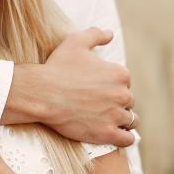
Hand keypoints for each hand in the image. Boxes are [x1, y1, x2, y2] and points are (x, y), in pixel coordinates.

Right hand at [41, 27, 137, 146]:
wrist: (42, 94)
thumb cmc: (57, 67)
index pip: (125, 82)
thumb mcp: (75, 41)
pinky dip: (124, 138)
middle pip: (128, 101)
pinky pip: (127, 139)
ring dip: (123, 120)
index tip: (99, 89)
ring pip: (131, 120)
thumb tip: (110, 34)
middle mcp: (123, 94)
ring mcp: (116, 116)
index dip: (112, 85)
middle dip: (117, 103)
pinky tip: (115, 134)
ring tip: (108, 120)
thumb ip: (96, 34)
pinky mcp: (107, 134)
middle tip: (99, 105)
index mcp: (119, 73)